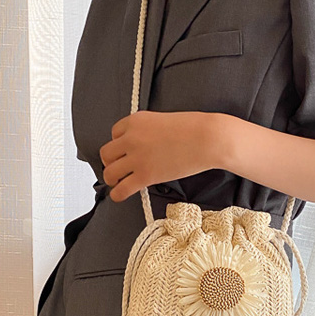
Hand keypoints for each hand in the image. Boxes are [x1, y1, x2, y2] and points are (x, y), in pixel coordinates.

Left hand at [100, 111, 216, 202]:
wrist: (208, 138)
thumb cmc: (194, 128)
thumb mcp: (164, 120)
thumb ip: (150, 131)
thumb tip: (146, 145)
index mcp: (136, 121)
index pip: (114, 133)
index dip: (120, 144)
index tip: (126, 151)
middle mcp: (131, 138)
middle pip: (106, 153)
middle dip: (111, 161)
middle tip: (119, 167)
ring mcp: (137, 157)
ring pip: (109, 172)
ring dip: (112, 178)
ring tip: (119, 182)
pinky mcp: (145, 175)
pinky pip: (121, 189)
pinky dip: (117, 194)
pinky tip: (120, 195)